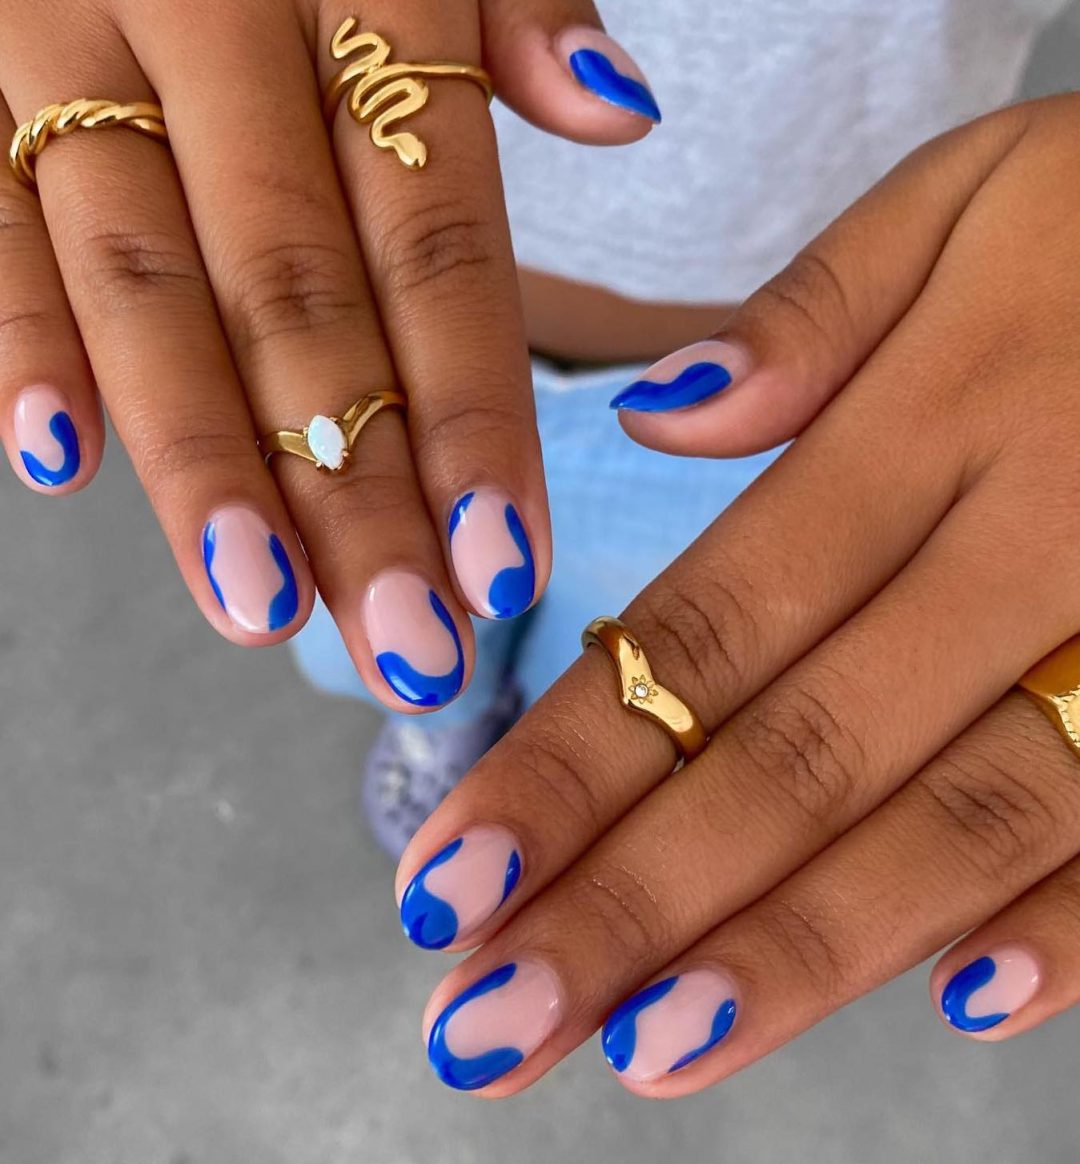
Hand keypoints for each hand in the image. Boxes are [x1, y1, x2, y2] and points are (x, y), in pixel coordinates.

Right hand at [0, 0, 660, 709]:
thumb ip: (519, 8)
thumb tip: (622, 112)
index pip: (436, 245)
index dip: (475, 416)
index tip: (508, 570)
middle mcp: (221, 30)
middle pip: (302, 303)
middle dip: (356, 493)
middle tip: (409, 650)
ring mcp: (81, 55)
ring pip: (148, 285)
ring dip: (204, 460)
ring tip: (261, 611)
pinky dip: (18, 337)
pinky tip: (56, 462)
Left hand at [394, 94, 1079, 1094]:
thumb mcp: (972, 198)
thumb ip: (817, 313)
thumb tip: (663, 419)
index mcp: (934, 423)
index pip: (708, 630)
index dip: (567, 766)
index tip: (450, 877)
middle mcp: (1026, 548)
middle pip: (797, 757)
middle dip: (632, 906)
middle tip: (488, 1025)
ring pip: (954, 822)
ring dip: (794, 955)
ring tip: (644, 1053)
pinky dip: (1067, 925)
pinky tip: (948, 1007)